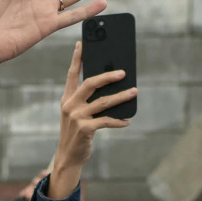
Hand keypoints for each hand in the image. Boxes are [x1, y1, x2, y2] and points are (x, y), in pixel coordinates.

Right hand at [44, 44, 135, 197]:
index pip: (72, 74)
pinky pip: (106, 121)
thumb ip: (89, 100)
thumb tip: (113, 86)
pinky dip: (119, 120)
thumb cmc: (77, 133)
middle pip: (90, 84)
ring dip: (121, 97)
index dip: (77, 58)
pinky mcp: (85, 129)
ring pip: (103, 102)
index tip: (82, 43)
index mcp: (67, 98)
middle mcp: (70, 105)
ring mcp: (76, 117)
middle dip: (108, 76)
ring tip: (134, 92)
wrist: (68, 157)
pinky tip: (127, 120)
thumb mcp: (77, 114)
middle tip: (123, 72)